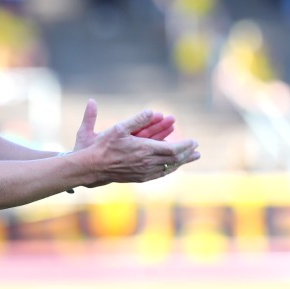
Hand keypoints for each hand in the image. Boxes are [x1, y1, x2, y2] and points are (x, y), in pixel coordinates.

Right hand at [70, 98, 199, 186]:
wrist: (92, 167)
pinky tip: (172, 167)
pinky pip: (159, 174)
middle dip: (187, 154)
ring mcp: (144, 172)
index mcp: (144, 150)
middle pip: (174, 160)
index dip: (185, 145)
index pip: (173, 149)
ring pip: (168, 168)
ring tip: (191, 158)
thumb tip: (151, 110)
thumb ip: (136, 119)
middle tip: (197, 150)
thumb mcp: (118, 128)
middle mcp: (147, 163)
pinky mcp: (139, 178)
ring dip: (181, 163)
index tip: (194, 141)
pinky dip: (170, 169)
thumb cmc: (102, 146)